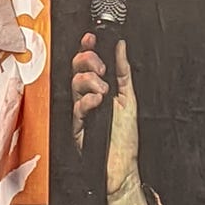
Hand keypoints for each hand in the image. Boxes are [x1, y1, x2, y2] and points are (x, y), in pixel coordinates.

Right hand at [71, 32, 139, 201]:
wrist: (123, 166)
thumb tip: (120, 46)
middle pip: (76, 68)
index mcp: (98, 88)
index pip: (86, 62)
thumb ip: (123, 71)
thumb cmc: (125, 137)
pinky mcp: (77, 125)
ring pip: (75, 84)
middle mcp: (87, 97)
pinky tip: (99, 102)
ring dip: (91, 82)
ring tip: (104, 92)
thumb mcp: (129, 98)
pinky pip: (77, 106)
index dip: (87, 48)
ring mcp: (80, 110)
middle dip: (87, 61)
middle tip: (101, 69)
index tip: (91, 38)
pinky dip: (88, 101)